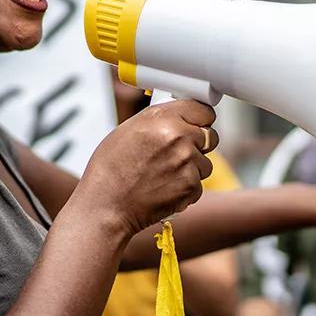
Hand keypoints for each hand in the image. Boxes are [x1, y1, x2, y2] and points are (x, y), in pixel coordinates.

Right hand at [77, 100, 216, 235]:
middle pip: (210, 136)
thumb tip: (177, 117)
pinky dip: (185, 188)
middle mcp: (178, 137)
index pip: (203, 110)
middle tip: (177, 153)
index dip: (200, 119)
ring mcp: (187, 162)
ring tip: (164, 174)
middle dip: (197, 144)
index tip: (196, 125)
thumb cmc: (110, 171)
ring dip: (192, 168)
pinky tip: (164, 188)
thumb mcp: (128, 129)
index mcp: (162, 118)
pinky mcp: (191, 186)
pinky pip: (199, 184)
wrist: (105, 205)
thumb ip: (158, 120)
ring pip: (205, 163)